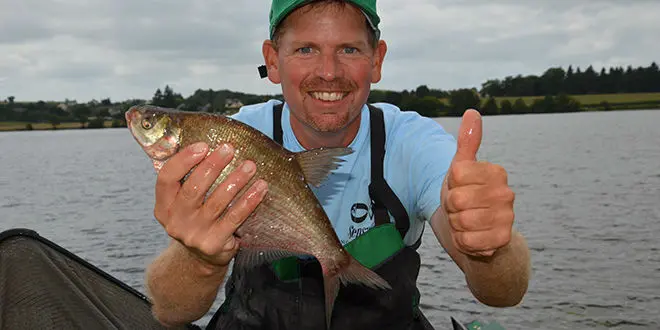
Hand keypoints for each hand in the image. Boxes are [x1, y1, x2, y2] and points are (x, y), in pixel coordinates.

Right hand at [153, 142, 267, 267]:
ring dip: (235, 180)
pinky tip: (260, 187)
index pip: (166, 178)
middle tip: (229, 149)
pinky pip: (235, 217)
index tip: (204, 145)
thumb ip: (188, 179)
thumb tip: (211, 146)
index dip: (184, 160)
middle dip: (213, 166)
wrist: (202, 257)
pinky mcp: (214, 243)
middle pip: (193, 188)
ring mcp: (194, 234)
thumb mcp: (183, 203)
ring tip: (250, 165)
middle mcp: (175, 221)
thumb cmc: (197, 219)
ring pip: (217, 202)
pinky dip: (249, 200)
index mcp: (163, 206)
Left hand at [441, 109, 514, 256]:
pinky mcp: (502, 240)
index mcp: (496, 172)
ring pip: (461, 221)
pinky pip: (468, 241)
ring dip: (456, 225)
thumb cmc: (468, 196)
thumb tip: (472, 112)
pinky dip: (463, 241)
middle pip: (456, 199)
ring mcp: (507, 218)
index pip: (455, 174)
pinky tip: (472, 237)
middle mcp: (506, 194)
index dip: (450, 184)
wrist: (480, 234)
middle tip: (461, 208)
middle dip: (451, 207)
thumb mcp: (462, 168)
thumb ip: (467, 142)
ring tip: (466, 222)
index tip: (459, 188)